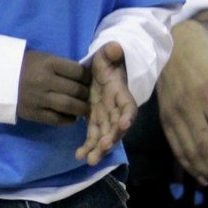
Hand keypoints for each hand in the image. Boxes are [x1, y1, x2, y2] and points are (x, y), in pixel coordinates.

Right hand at [17, 49, 90, 125]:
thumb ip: (62, 67)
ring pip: (70, 106)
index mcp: (49, 63)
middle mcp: (45, 80)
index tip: (89, 80)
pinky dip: (68, 120)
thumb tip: (83, 78)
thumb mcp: (43, 58)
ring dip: (81, 109)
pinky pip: (57, 119)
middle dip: (86, 94)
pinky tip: (71, 117)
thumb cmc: (24, 66)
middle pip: (76, 90)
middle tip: (87, 96)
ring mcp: (39, 98)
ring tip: (84, 109)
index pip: (78, 71)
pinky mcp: (34, 113)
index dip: (88, 77)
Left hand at [76, 41, 135, 164]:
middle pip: (117, 127)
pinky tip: (79, 155)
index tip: (124, 124)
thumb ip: (111, 52)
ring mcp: (106, 117)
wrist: (103, 69)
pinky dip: (88, 147)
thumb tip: (115, 47)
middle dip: (112, 138)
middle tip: (103, 147)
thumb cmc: (107, 62)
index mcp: (121, 93)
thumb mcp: (108, 54)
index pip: (128, 106)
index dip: (128, 115)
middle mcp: (116, 109)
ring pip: (105, 136)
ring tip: (89, 159)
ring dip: (99, 149)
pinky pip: (93, 136)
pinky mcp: (96, 121)